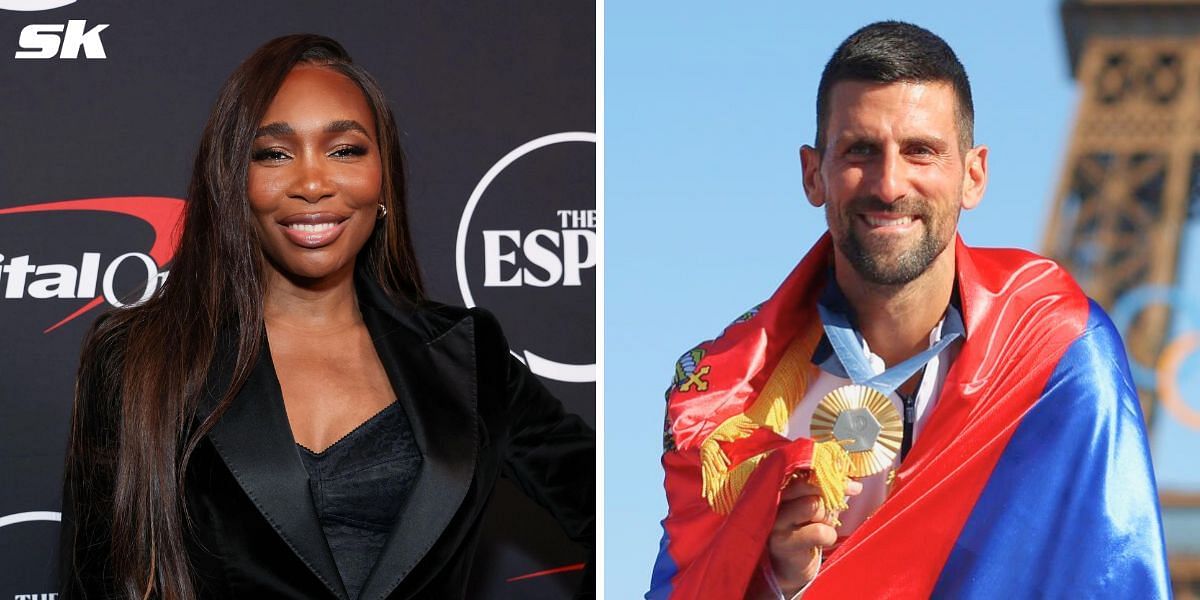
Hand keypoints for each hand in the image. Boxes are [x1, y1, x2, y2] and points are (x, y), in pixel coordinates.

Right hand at [766, 476, 862, 594]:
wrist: (790, 566)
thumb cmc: (805, 531)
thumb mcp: (816, 508)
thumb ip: (828, 493)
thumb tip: (855, 484)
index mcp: (781, 487)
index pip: (803, 472)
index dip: (829, 476)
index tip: (852, 486)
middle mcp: (773, 501)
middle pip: (808, 486)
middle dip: (830, 496)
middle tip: (841, 505)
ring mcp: (775, 521)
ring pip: (813, 506)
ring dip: (827, 518)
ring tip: (822, 526)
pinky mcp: (782, 542)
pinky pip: (818, 532)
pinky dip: (828, 536)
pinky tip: (822, 541)